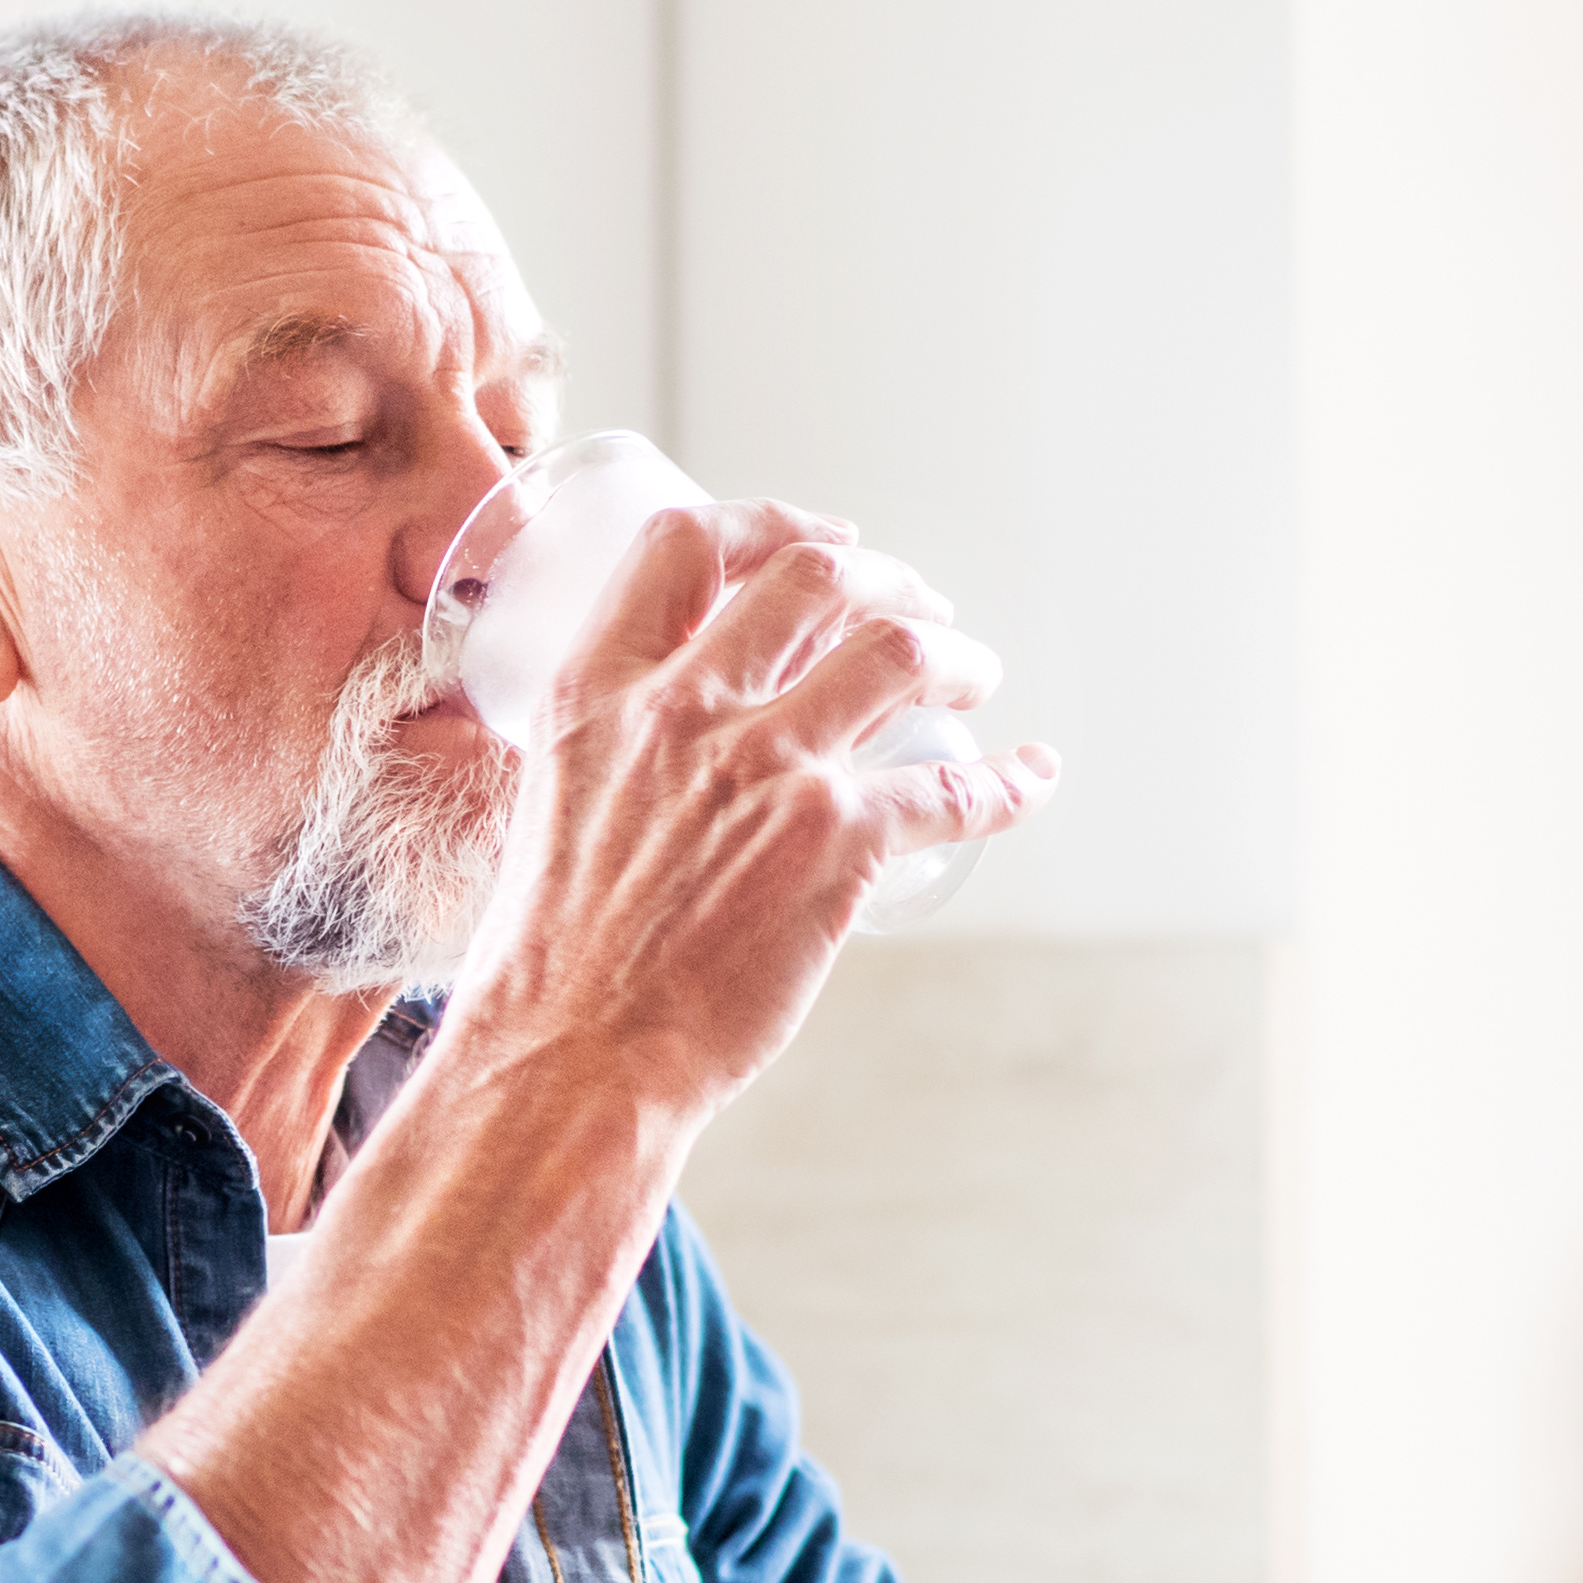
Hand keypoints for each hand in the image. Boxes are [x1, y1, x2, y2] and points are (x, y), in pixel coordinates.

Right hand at [447, 499, 1047, 1117]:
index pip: (684, 547)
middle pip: (814, 579)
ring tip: (974, 673)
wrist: (571, 1058)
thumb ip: (611, 764)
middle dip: (886, 580)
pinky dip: (1009, 780)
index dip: (770, 524)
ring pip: (898, 653)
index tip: (820, 543)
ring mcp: (766, 771)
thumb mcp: (553, 813)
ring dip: (954, 653)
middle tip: (920, 609)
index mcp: (598, 695)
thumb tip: (666, 761)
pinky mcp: (836, 846)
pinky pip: (955, 786)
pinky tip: (1031, 777)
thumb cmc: (551, 965)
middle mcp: (684, 711)